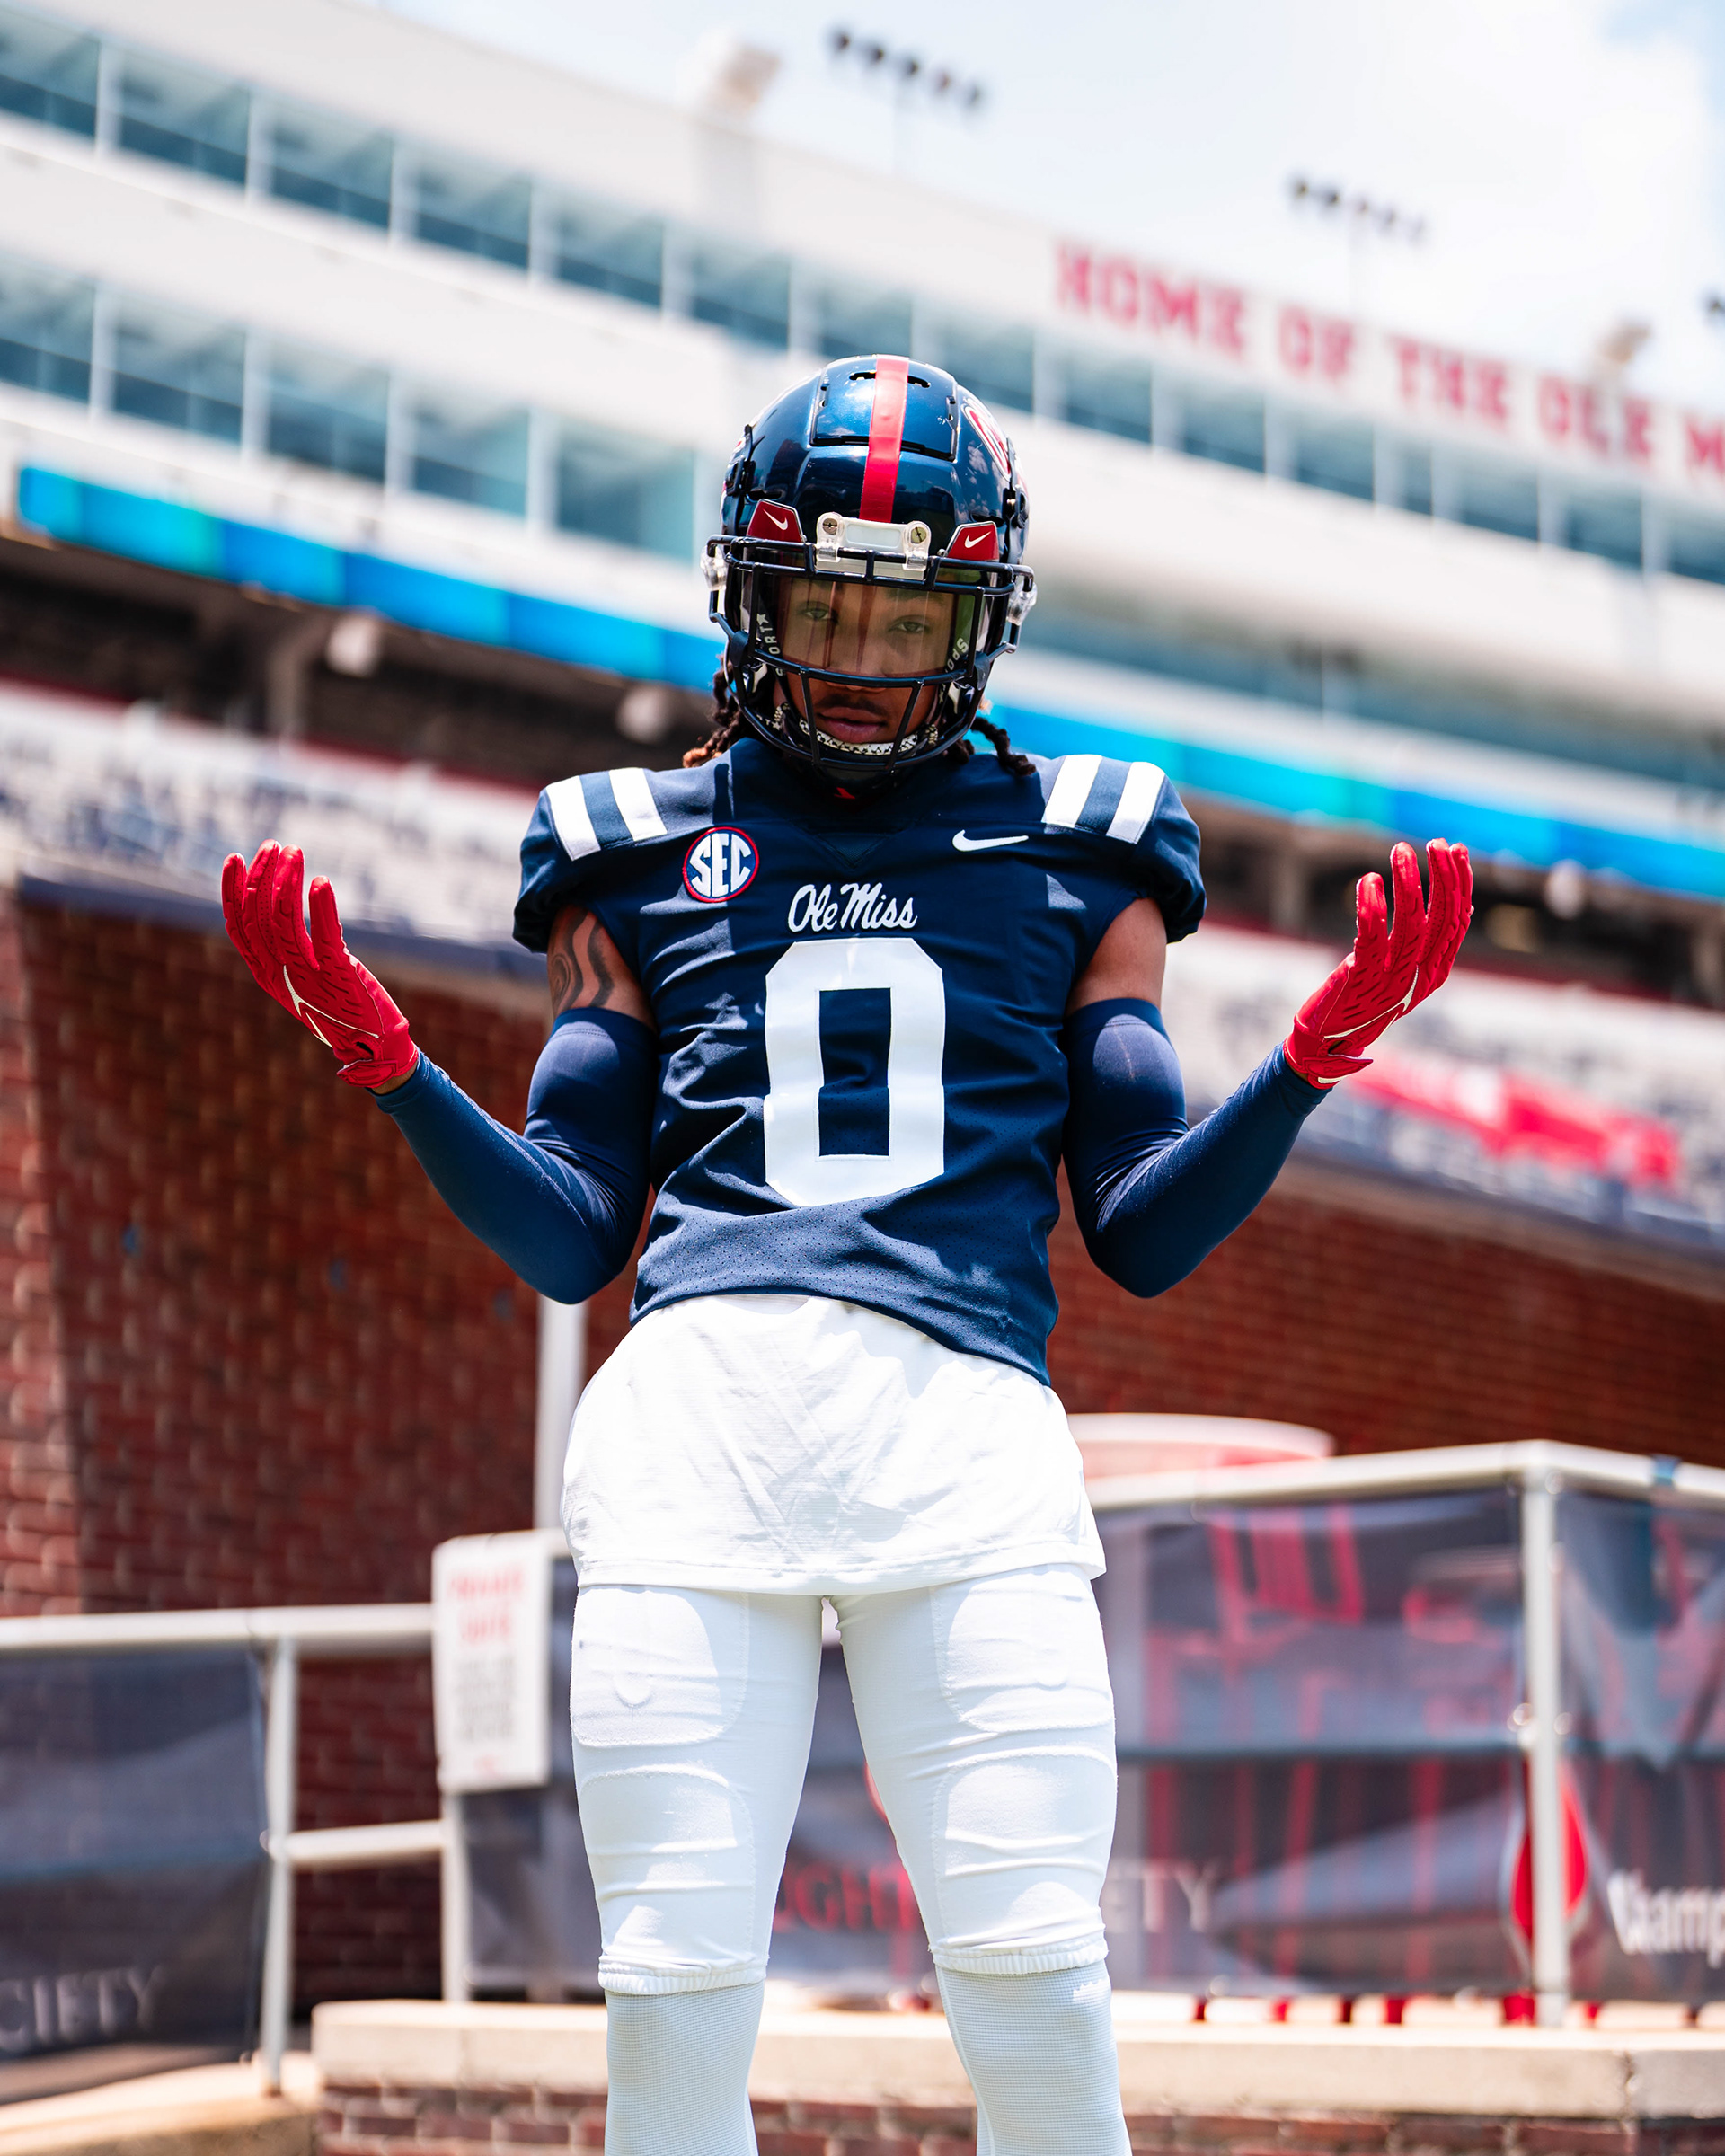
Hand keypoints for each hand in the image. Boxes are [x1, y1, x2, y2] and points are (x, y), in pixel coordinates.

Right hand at [221, 843, 418, 1088]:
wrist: (373, 1049)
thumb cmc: (339, 1009)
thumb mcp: (301, 980)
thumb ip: (286, 950)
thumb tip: (278, 903)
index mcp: (267, 975)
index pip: (238, 927)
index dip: (232, 891)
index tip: (235, 858)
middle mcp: (281, 975)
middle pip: (258, 918)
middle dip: (261, 876)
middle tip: (273, 846)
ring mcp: (308, 977)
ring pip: (284, 923)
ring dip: (286, 882)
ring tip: (294, 852)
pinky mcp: (339, 977)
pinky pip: (324, 938)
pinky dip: (321, 909)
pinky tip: (321, 882)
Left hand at [1285, 839, 1471, 1086]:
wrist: (1328, 1046)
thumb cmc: (1365, 1001)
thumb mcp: (1404, 974)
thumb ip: (1427, 943)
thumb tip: (1458, 904)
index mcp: (1436, 971)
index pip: (1457, 920)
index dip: (1459, 883)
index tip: (1456, 849)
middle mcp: (1421, 976)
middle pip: (1442, 917)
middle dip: (1443, 875)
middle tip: (1436, 843)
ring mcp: (1393, 979)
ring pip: (1411, 923)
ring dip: (1408, 882)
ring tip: (1401, 851)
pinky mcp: (1362, 979)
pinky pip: (1372, 937)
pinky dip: (1372, 907)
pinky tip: (1369, 881)